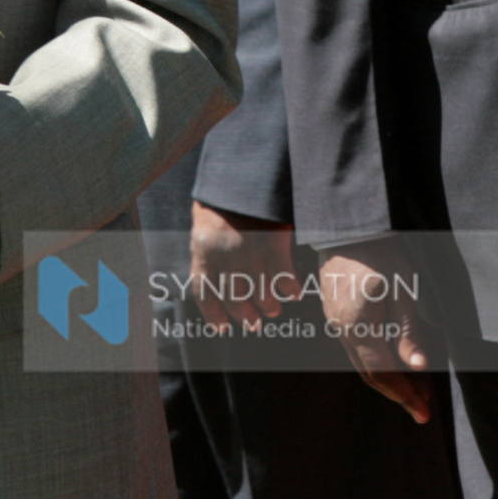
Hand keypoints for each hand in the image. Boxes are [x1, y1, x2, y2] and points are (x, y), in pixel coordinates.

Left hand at [190, 201, 293, 330]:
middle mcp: (225, 256)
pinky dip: (289, 288)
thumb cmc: (223, 198)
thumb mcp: (205, 225)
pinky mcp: (273, 242)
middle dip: (246, 315)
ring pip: (261, 292)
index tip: (223, 327)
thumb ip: (208, 252)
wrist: (243, 171)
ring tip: (273, 310)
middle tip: (254, 323)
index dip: (214, 314)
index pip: (206, 292)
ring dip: (269, 306)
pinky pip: (283, 275)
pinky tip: (294, 292)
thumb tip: (215, 282)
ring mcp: (250, 250)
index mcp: (203, 250)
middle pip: (235, 298)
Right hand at [317, 239, 433, 422]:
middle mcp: (341, 329)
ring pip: (361, 362)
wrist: (351, 226)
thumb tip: (419, 368)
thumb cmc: (381, 253)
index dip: (404, 395)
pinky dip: (377, 361)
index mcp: (358, 326)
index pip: (382, 374)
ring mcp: (335, 321)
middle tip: (423, 408)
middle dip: (398, 393)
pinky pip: (356, 347)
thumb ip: (408, 332)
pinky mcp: (336, 312)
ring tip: (416, 388)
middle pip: (369, 374)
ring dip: (388, 379)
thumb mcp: (403, 290)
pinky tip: (395, 362)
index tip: (424, 412)